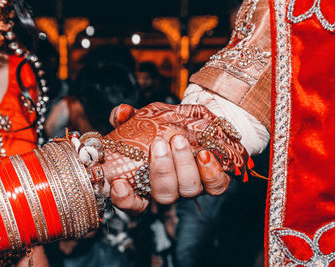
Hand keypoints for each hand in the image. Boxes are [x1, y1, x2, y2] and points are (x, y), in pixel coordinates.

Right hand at [105, 103, 247, 211]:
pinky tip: (205, 153)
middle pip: (164, 195)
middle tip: (159, 144)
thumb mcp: (142, 119)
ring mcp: (191, 187)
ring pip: (189, 189)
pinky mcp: (213, 182)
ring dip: (184, 165)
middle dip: (161, 171)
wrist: (194, 126)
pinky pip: (215, 186)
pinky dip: (211, 172)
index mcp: (146, 182)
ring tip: (179, 141)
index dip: (125, 199)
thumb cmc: (162, 127)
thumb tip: (123, 113)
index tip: (119, 184)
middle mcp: (169, 190)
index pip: (132, 203)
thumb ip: (126, 117)